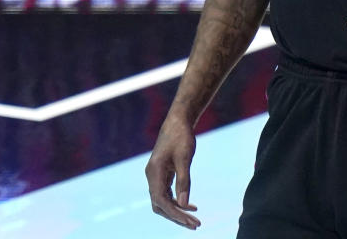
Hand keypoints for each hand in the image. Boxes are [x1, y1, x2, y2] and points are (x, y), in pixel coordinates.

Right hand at [145, 115, 200, 229]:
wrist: (178, 121)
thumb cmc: (181, 136)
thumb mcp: (185, 158)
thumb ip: (184, 181)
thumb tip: (183, 204)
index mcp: (154, 172)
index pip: (161, 201)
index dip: (175, 213)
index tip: (190, 221)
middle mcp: (151, 176)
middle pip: (160, 205)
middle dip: (176, 217)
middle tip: (195, 225)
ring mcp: (155, 176)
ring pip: (163, 201)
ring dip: (177, 211)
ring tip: (194, 220)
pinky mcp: (162, 174)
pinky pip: (167, 193)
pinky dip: (177, 201)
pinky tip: (191, 206)